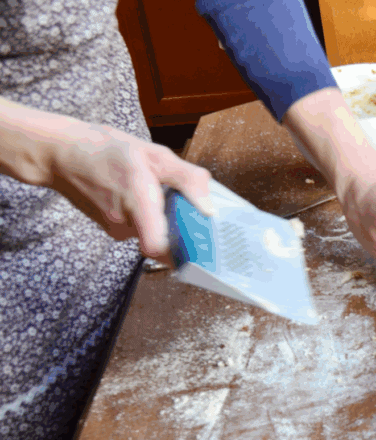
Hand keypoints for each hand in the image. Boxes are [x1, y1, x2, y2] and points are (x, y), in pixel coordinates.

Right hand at [2, 99, 213, 259]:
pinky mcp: (114, 231)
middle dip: (181, 225)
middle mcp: (126, 223)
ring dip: (165, 218)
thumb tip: (210, 208)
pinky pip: (143, 230)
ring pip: (155, 234)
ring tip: (156, 193)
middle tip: (184, 204)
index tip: (199, 241)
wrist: (64, 154)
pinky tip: (142, 197)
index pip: (159, 247)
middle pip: (167, 240)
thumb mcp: (155, 155)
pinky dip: (150, 218)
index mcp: (138, 202)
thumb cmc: (109, 151)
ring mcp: (118, 230)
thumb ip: (188, 179)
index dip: (183, 252)